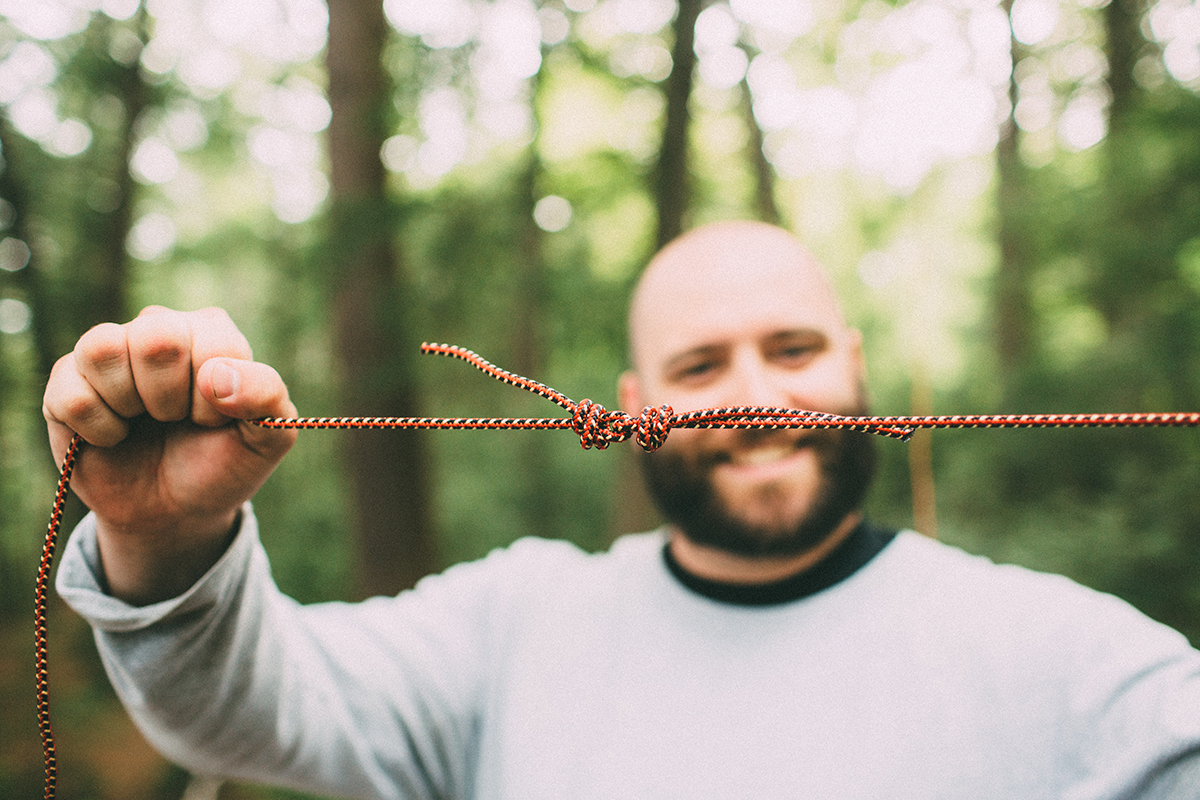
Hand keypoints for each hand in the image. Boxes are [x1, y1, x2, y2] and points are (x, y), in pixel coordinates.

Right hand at [43, 306, 297, 603]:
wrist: (176, 513)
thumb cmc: (222, 464)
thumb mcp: (267, 438)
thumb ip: (267, 398)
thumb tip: (217, 378)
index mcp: (211, 331)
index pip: (212, 340)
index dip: (215, 396)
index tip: (215, 420)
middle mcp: (158, 327)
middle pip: (155, 337)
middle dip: (170, 398)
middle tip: (175, 420)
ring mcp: (108, 352)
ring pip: (103, 350)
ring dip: (128, 405)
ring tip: (142, 422)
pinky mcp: (66, 382)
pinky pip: (72, 395)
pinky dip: (99, 431)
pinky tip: (114, 437)